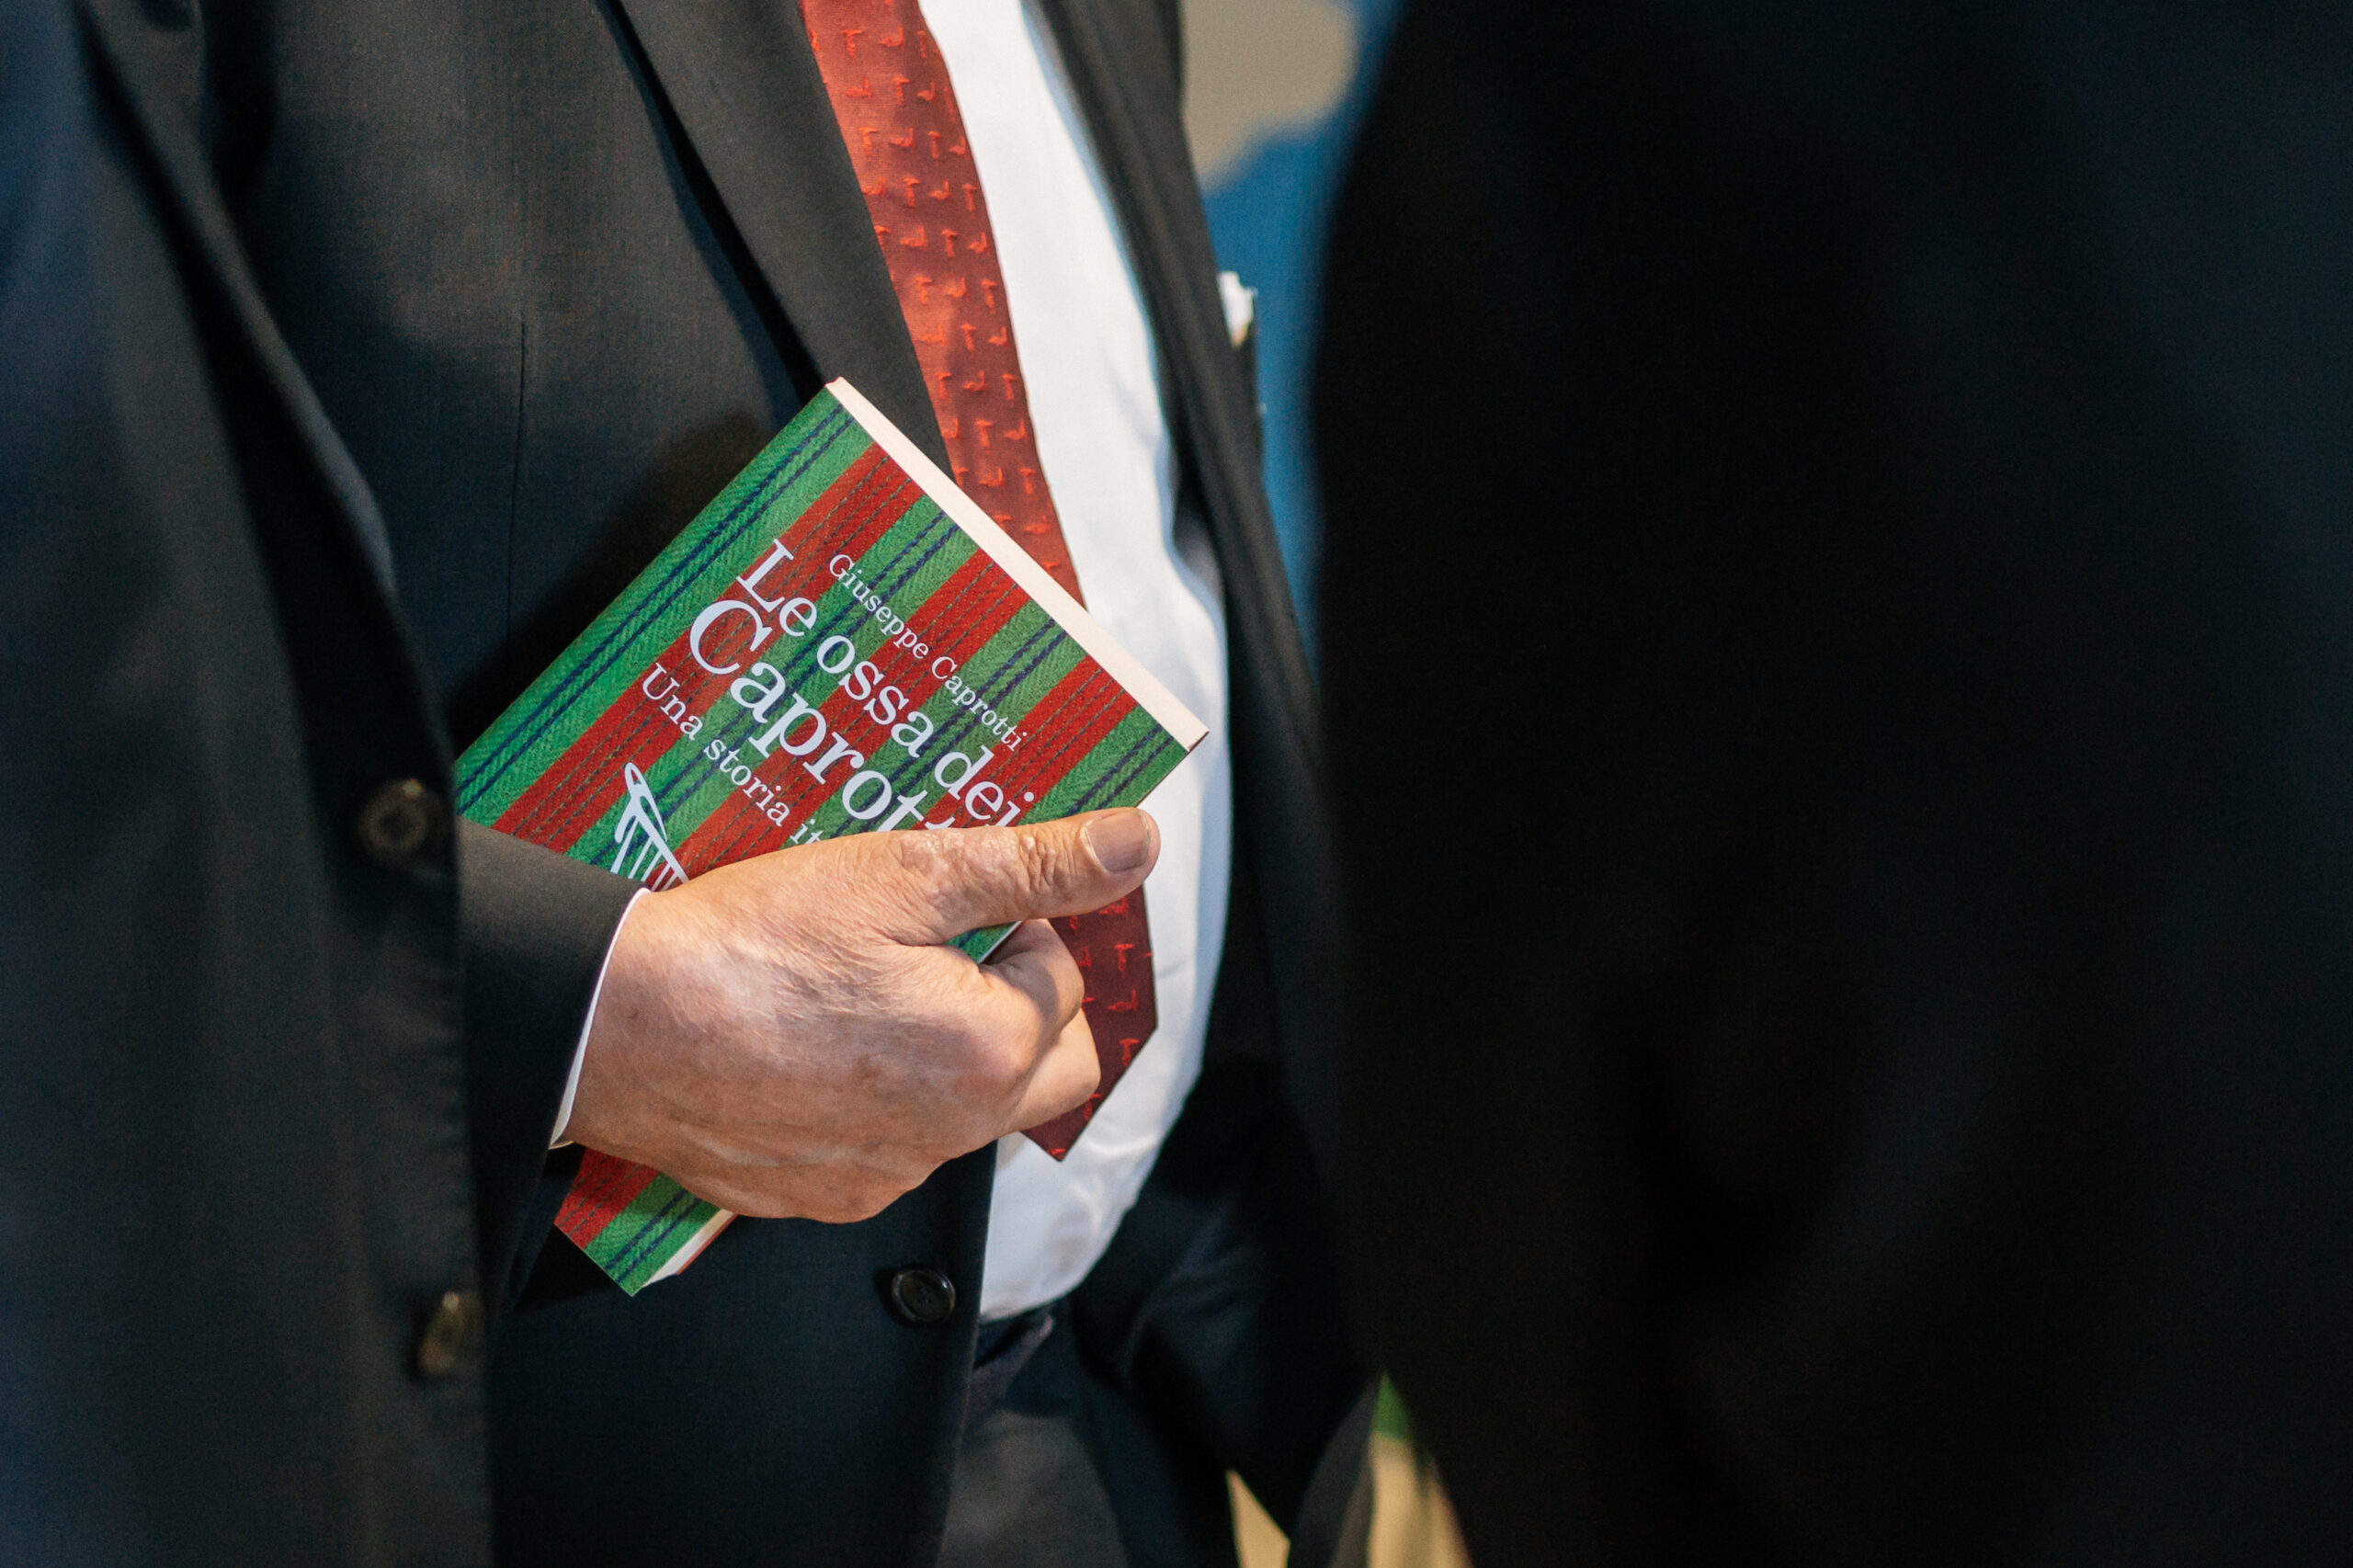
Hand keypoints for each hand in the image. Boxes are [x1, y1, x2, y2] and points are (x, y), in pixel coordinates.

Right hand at [564, 808, 1158, 1221]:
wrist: (614, 1027)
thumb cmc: (748, 948)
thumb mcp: (905, 874)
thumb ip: (1033, 866)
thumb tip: (1134, 845)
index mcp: (990, 1054)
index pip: (1065, 977)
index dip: (1016, 924)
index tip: (950, 900)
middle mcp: (953, 1135)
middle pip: (1052, 1064)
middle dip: (1020, 1003)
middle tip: (939, 949)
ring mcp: (889, 1174)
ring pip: (973, 1109)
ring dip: (954, 1052)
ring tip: (866, 991)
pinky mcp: (828, 1196)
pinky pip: (896, 1147)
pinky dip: (884, 1098)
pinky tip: (821, 1046)